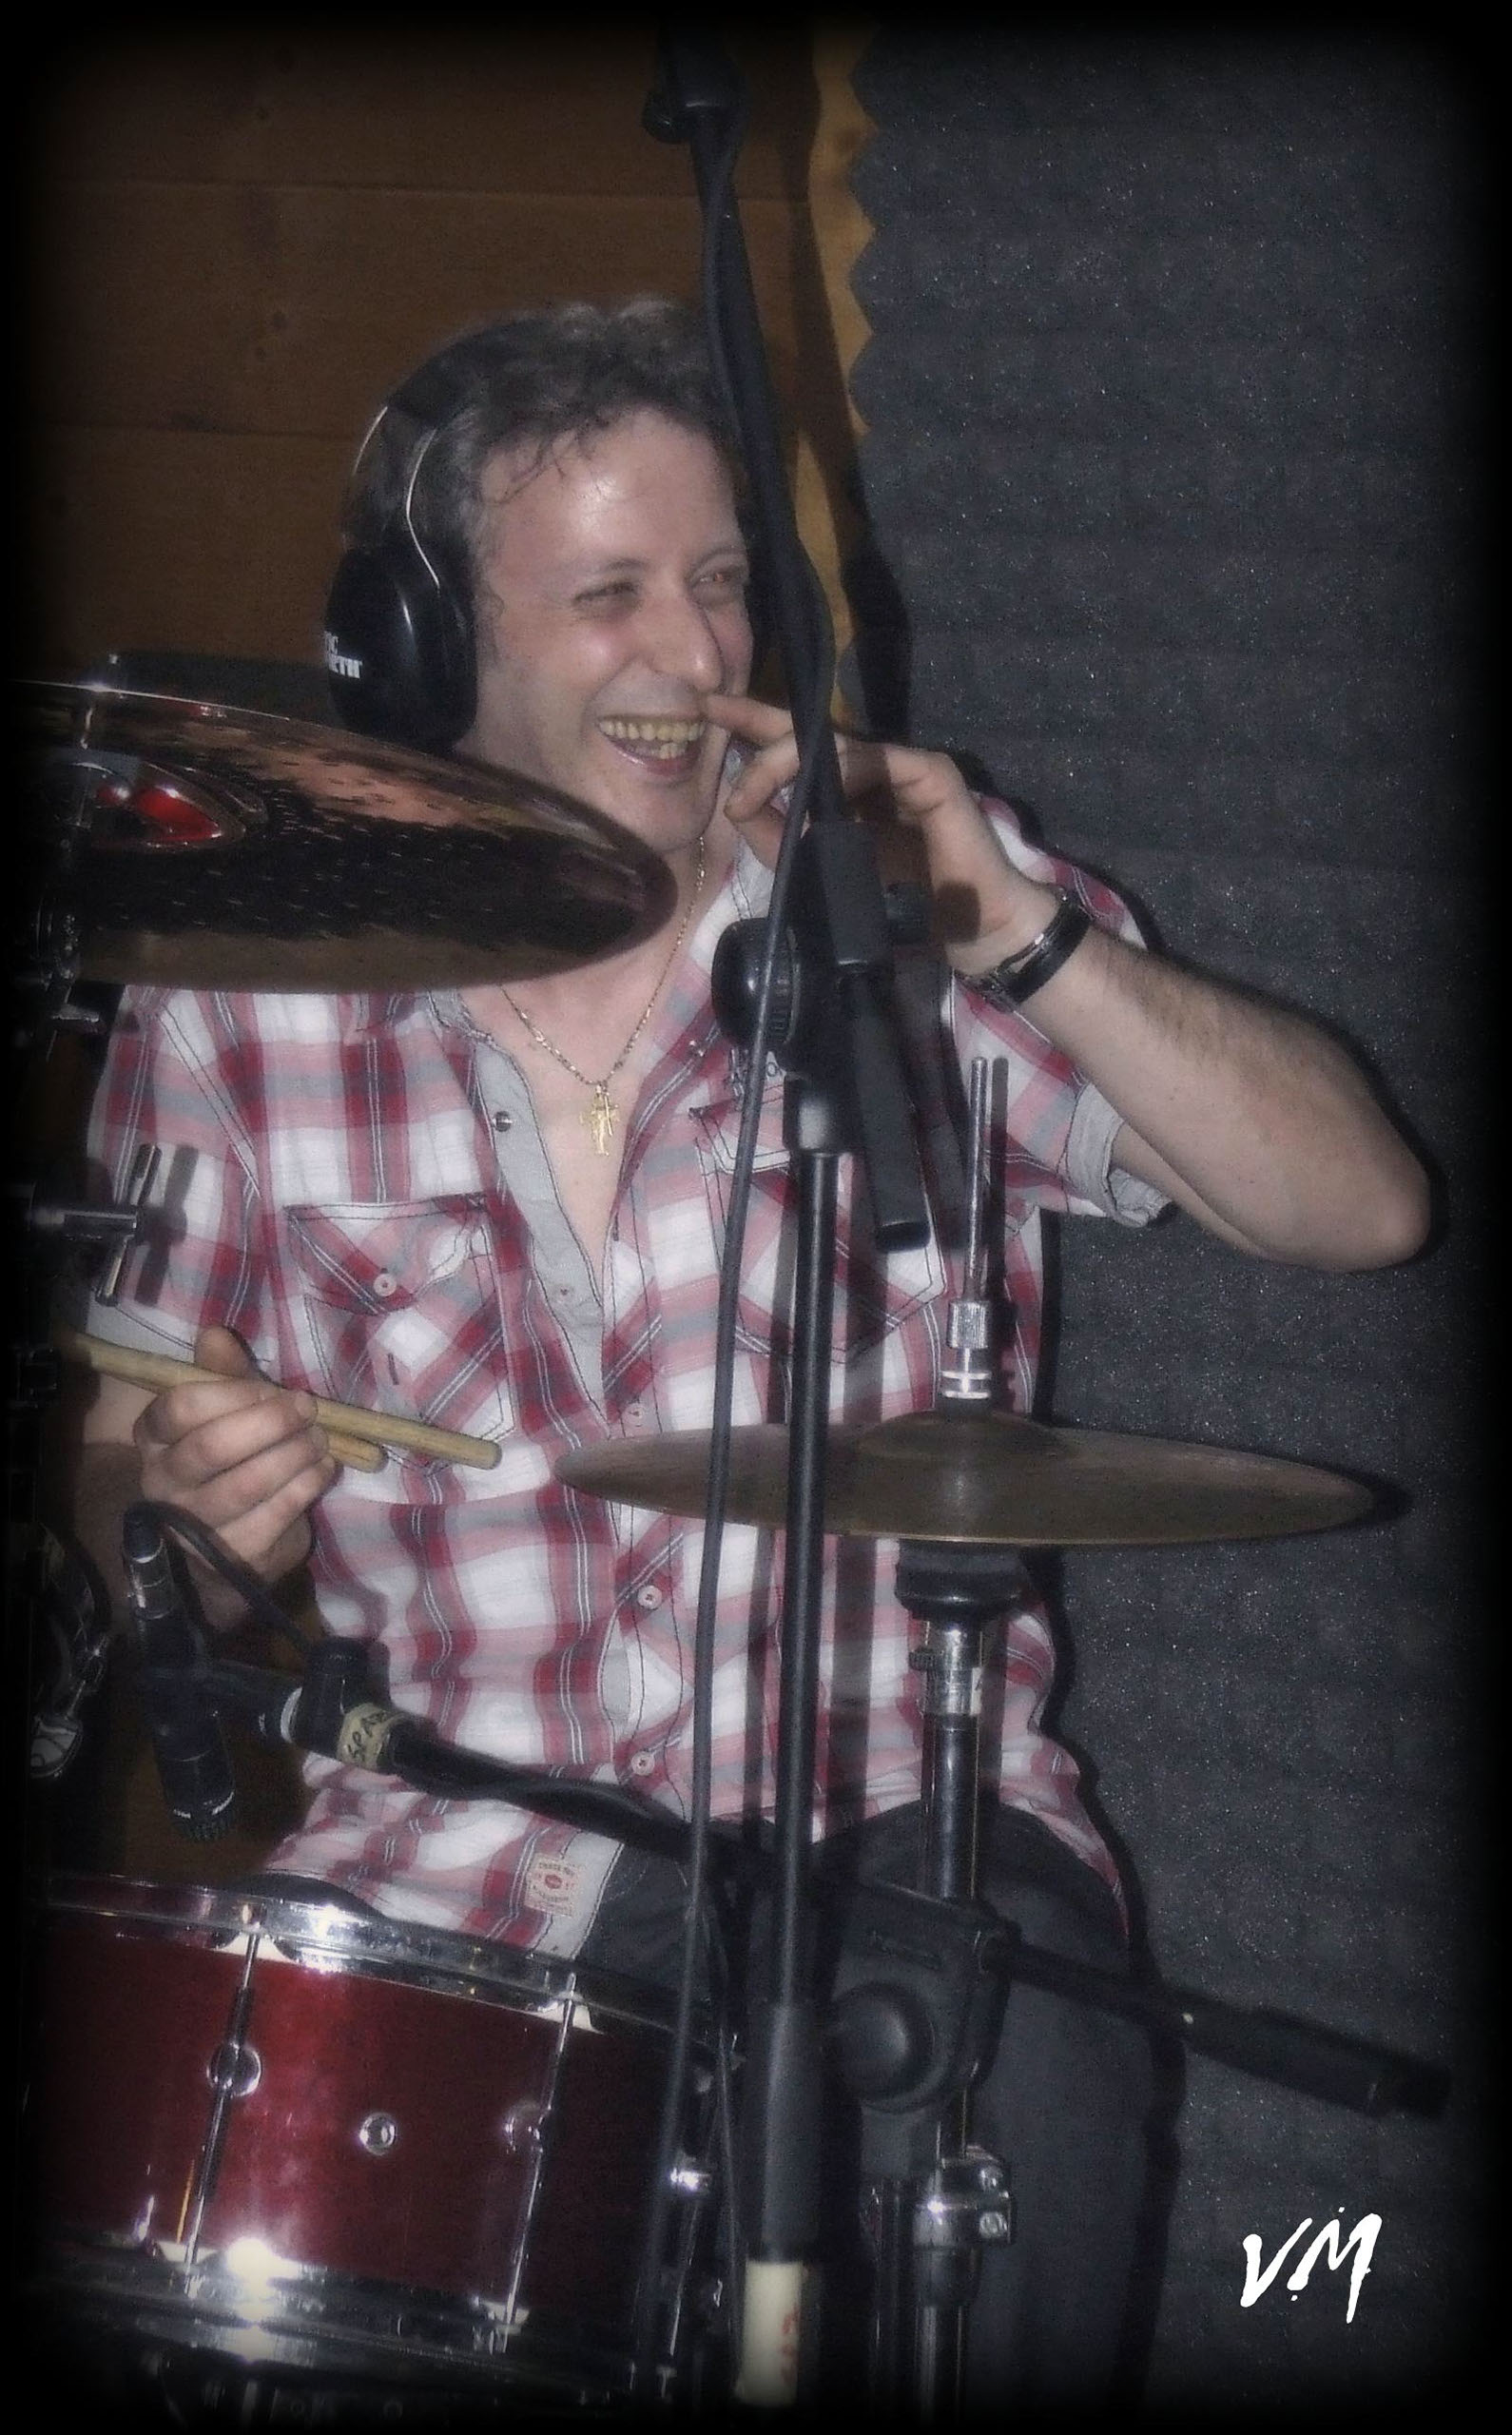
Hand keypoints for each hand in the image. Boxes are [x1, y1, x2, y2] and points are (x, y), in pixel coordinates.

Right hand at [133, 1324, 336, 1584]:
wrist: (238, 1534)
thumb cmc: (235, 1455)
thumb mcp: (229, 1407)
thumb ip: (224, 1372)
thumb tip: (216, 1336)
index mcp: (154, 1438)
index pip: (181, 1407)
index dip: (234, 1394)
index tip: (275, 1390)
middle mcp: (162, 1482)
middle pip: (212, 1447)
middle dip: (271, 1423)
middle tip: (309, 1410)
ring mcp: (192, 1524)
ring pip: (247, 1484)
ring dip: (294, 1454)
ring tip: (319, 1440)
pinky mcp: (230, 1554)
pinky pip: (274, 1515)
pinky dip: (306, 1486)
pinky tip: (322, 1469)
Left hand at [705, 693, 1054, 954]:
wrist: (970, 929)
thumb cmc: (901, 904)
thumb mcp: (821, 873)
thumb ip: (780, 841)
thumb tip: (737, 808)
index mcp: (844, 793)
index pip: (794, 752)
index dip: (752, 728)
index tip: (708, 711)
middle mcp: (870, 770)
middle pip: (809, 733)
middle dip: (757, 719)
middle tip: (716, 712)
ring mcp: (902, 766)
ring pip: (835, 744)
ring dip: (783, 763)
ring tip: (747, 794)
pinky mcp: (932, 772)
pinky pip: (880, 759)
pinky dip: (845, 770)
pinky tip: (815, 791)